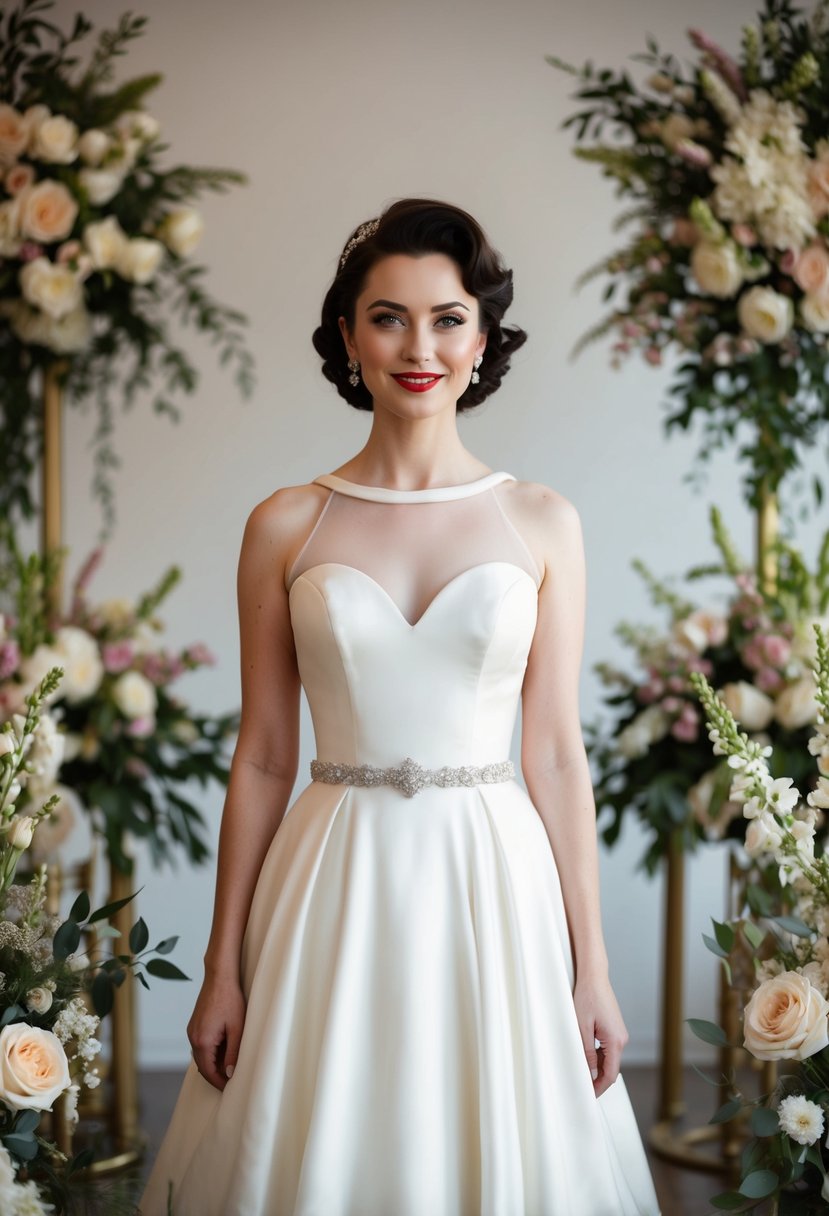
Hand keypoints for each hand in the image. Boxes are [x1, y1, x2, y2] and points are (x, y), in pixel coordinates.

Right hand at [186, 972, 246, 1091]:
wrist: (220, 977)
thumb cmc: (230, 1000)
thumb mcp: (237, 1028)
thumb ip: (233, 1053)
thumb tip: (230, 1074)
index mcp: (202, 1041)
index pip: (208, 1071)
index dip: (219, 1082)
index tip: (230, 1089)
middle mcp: (193, 1037)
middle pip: (202, 1066)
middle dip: (216, 1075)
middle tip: (232, 1082)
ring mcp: (192, 1031)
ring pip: (201, 1056)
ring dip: (213, 1064)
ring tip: (230, 1067)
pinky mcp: (195, 1025)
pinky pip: (200, 1046)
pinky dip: (210, 1053)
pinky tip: (224, 1052)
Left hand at [573, 974, 627, 1098]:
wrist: (594, 977)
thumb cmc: (587, 997)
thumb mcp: (582, 1028)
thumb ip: (587, 1053)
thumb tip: (590, 1074)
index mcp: (615, 1040)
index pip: (611, 1074)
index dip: (600, 1087)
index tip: (590, 1096)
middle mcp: (621, 1038)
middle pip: (612, 1068)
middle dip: (599, 1080)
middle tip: (583, 1089)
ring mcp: (619, 1033)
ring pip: (610, 1059)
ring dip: (598, 1068)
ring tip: (582, 1074)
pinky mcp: (615, 1028)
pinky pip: (608, 1049)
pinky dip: (599, 1056)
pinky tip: (587, 1057)